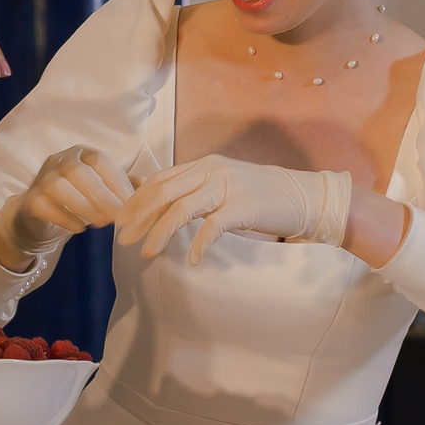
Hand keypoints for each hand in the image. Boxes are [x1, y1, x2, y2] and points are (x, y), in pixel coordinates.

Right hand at [0, 146, 133, 270]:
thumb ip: (125, 186)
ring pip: (59, 187)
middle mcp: (60, 160)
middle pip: (79, 172)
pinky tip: (80, 228)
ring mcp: (42, 178)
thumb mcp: (103, 189)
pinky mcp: (30, 199)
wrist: (39, 215)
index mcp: (82, 153)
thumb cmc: (78, 198)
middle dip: (102, 196)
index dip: (118, 182)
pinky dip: (64, 217)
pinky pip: (44, 206)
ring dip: (83, 206)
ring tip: (102, 223)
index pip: (101, 161)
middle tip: (119, 218)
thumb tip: (149, 187)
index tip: (133, 204)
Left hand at [113, 154, 352, 265]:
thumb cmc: (262, 195)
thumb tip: (164, 204)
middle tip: (122, 239)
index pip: (160, 180)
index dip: (136, 200)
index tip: (120, 221)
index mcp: (203, 165)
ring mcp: (227, 187)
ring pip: (181, 208)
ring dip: (160, 232)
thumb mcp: (224, 185)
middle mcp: (211, 170)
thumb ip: (196, 190)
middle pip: (163, 192)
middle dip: (138, 217)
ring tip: (147, 253)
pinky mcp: (243, 207)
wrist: (304, 197)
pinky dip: (199, 244)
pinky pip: (213, 226)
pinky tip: (191, 260)